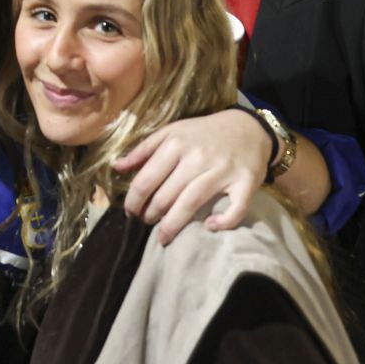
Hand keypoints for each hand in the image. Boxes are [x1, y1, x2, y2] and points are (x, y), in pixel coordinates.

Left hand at [115, 108, 269, 243]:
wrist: (247, 127)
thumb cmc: (204, 133)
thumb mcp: (172, 131)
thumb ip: (144, 149)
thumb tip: (117, 167)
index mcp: (176, 143)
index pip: (146, 179)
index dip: (134, 200)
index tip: (130, 212)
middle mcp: (198, 157)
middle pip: (166, 194)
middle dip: (151, 213)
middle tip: (145, 222)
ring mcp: (222, 170)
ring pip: (192, 202)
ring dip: (173, 224)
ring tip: (163, 236)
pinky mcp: (246, 182)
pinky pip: (235, 208)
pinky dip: (224, 221)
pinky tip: (210, 226)